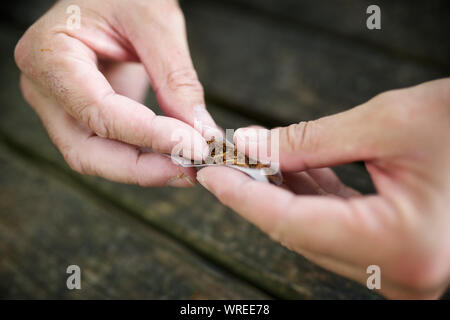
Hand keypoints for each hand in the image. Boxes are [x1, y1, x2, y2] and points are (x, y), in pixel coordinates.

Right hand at [15, 0, 217, 186]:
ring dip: (144, 170)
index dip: (149, 135)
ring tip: (188, 168)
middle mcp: (45, 88)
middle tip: (190, 171)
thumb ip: (176, 78)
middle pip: (87, 151)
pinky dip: (142, 158)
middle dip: (142, 168)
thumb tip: (202, 130)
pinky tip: (175, 157)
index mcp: (50, 54)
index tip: (195, 145)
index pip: (99, 111)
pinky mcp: (83, 116)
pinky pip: (109, 148)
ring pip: (96, 158)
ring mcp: (61, 106)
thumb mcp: (155, 22)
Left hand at [197, 78, 449, 298]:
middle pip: (298, 231)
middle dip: (255, 194)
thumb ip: (309, 140)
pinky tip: (286, 169)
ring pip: (313, 230)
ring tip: (249, 160)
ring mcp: (398, 267)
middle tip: (223, 163)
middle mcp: (399, 271)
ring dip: (278, 194)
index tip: (209, 174)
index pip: (291, 223)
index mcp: (400, 247)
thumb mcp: (386, 123)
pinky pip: (335, 225)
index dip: (242, 196)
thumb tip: (248, 147)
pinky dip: (307, 197)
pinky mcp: (396, 251)